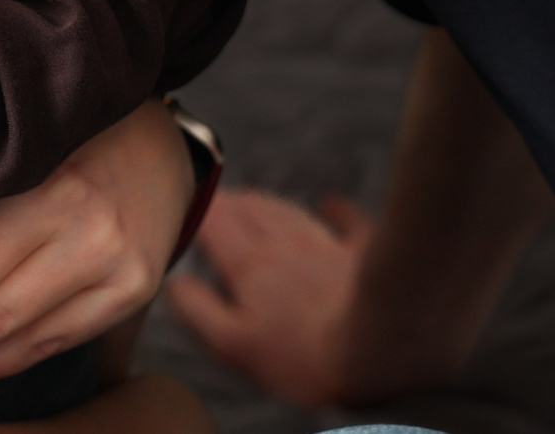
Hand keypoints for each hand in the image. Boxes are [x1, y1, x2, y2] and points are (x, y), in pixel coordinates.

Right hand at [165, 189, 369, 408]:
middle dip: (230, 203)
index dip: (199, 212)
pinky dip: (335, 210)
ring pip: (290, 212)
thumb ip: (199, 311)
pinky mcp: (362, 253)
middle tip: (218, 201)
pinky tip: (331, 202)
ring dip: (268, 204)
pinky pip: (346, 221)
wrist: (379, 343)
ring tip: (254, 200)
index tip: (188, 207)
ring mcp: (326, 245)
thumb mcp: (234, 345)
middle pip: (252, 211)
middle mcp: (285, 245)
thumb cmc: (303, 355)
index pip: (216, 223)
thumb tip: (176, 285)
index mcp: (250, 265)